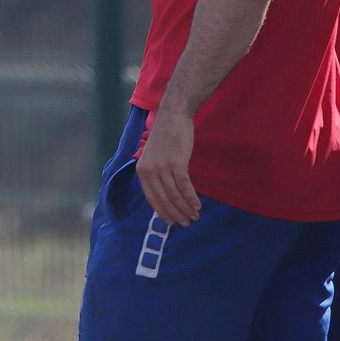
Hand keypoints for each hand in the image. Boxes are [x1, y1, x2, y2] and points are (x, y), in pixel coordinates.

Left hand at [136, 110, 200, 226]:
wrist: (172, 116)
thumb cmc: (166, 137)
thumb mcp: (155, 157)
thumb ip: (157, 174)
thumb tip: (167, 195)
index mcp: (142, 170)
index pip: (151, 197)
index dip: (162, 211)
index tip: (171, 221)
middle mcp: (149, 170)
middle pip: (163, 198)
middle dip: (175, 213)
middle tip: (186, 223)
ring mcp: (162, 167)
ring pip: (174, 194)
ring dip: (185, 208)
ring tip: (194, 216)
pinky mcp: (176, 163)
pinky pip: (184, 186)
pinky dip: (191, 198)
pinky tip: (197, 205)